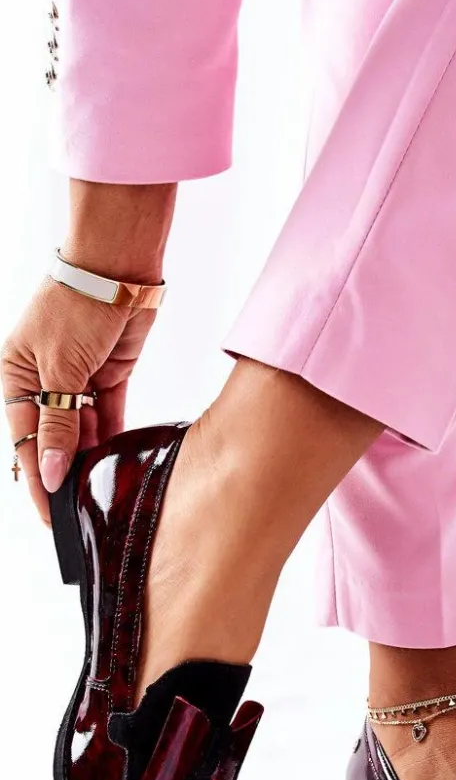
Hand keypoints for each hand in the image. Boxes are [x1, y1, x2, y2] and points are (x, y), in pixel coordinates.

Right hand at [2, 277, 154, 523]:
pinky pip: (107, 415)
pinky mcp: (108, 375)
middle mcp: (43, 379)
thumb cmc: (76, 304)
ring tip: (98, 489)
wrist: (117, 266)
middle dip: (64, 471)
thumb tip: (50, 471)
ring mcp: (77, 378)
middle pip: (53, 437)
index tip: (48, 512)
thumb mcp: (61, 369)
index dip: (37, 477)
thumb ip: (58, 424)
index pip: (25, 439)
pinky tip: (114, 462)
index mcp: (15, 376)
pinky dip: (111, 437)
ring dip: (89, 456)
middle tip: (78, 510)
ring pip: (82, 430)